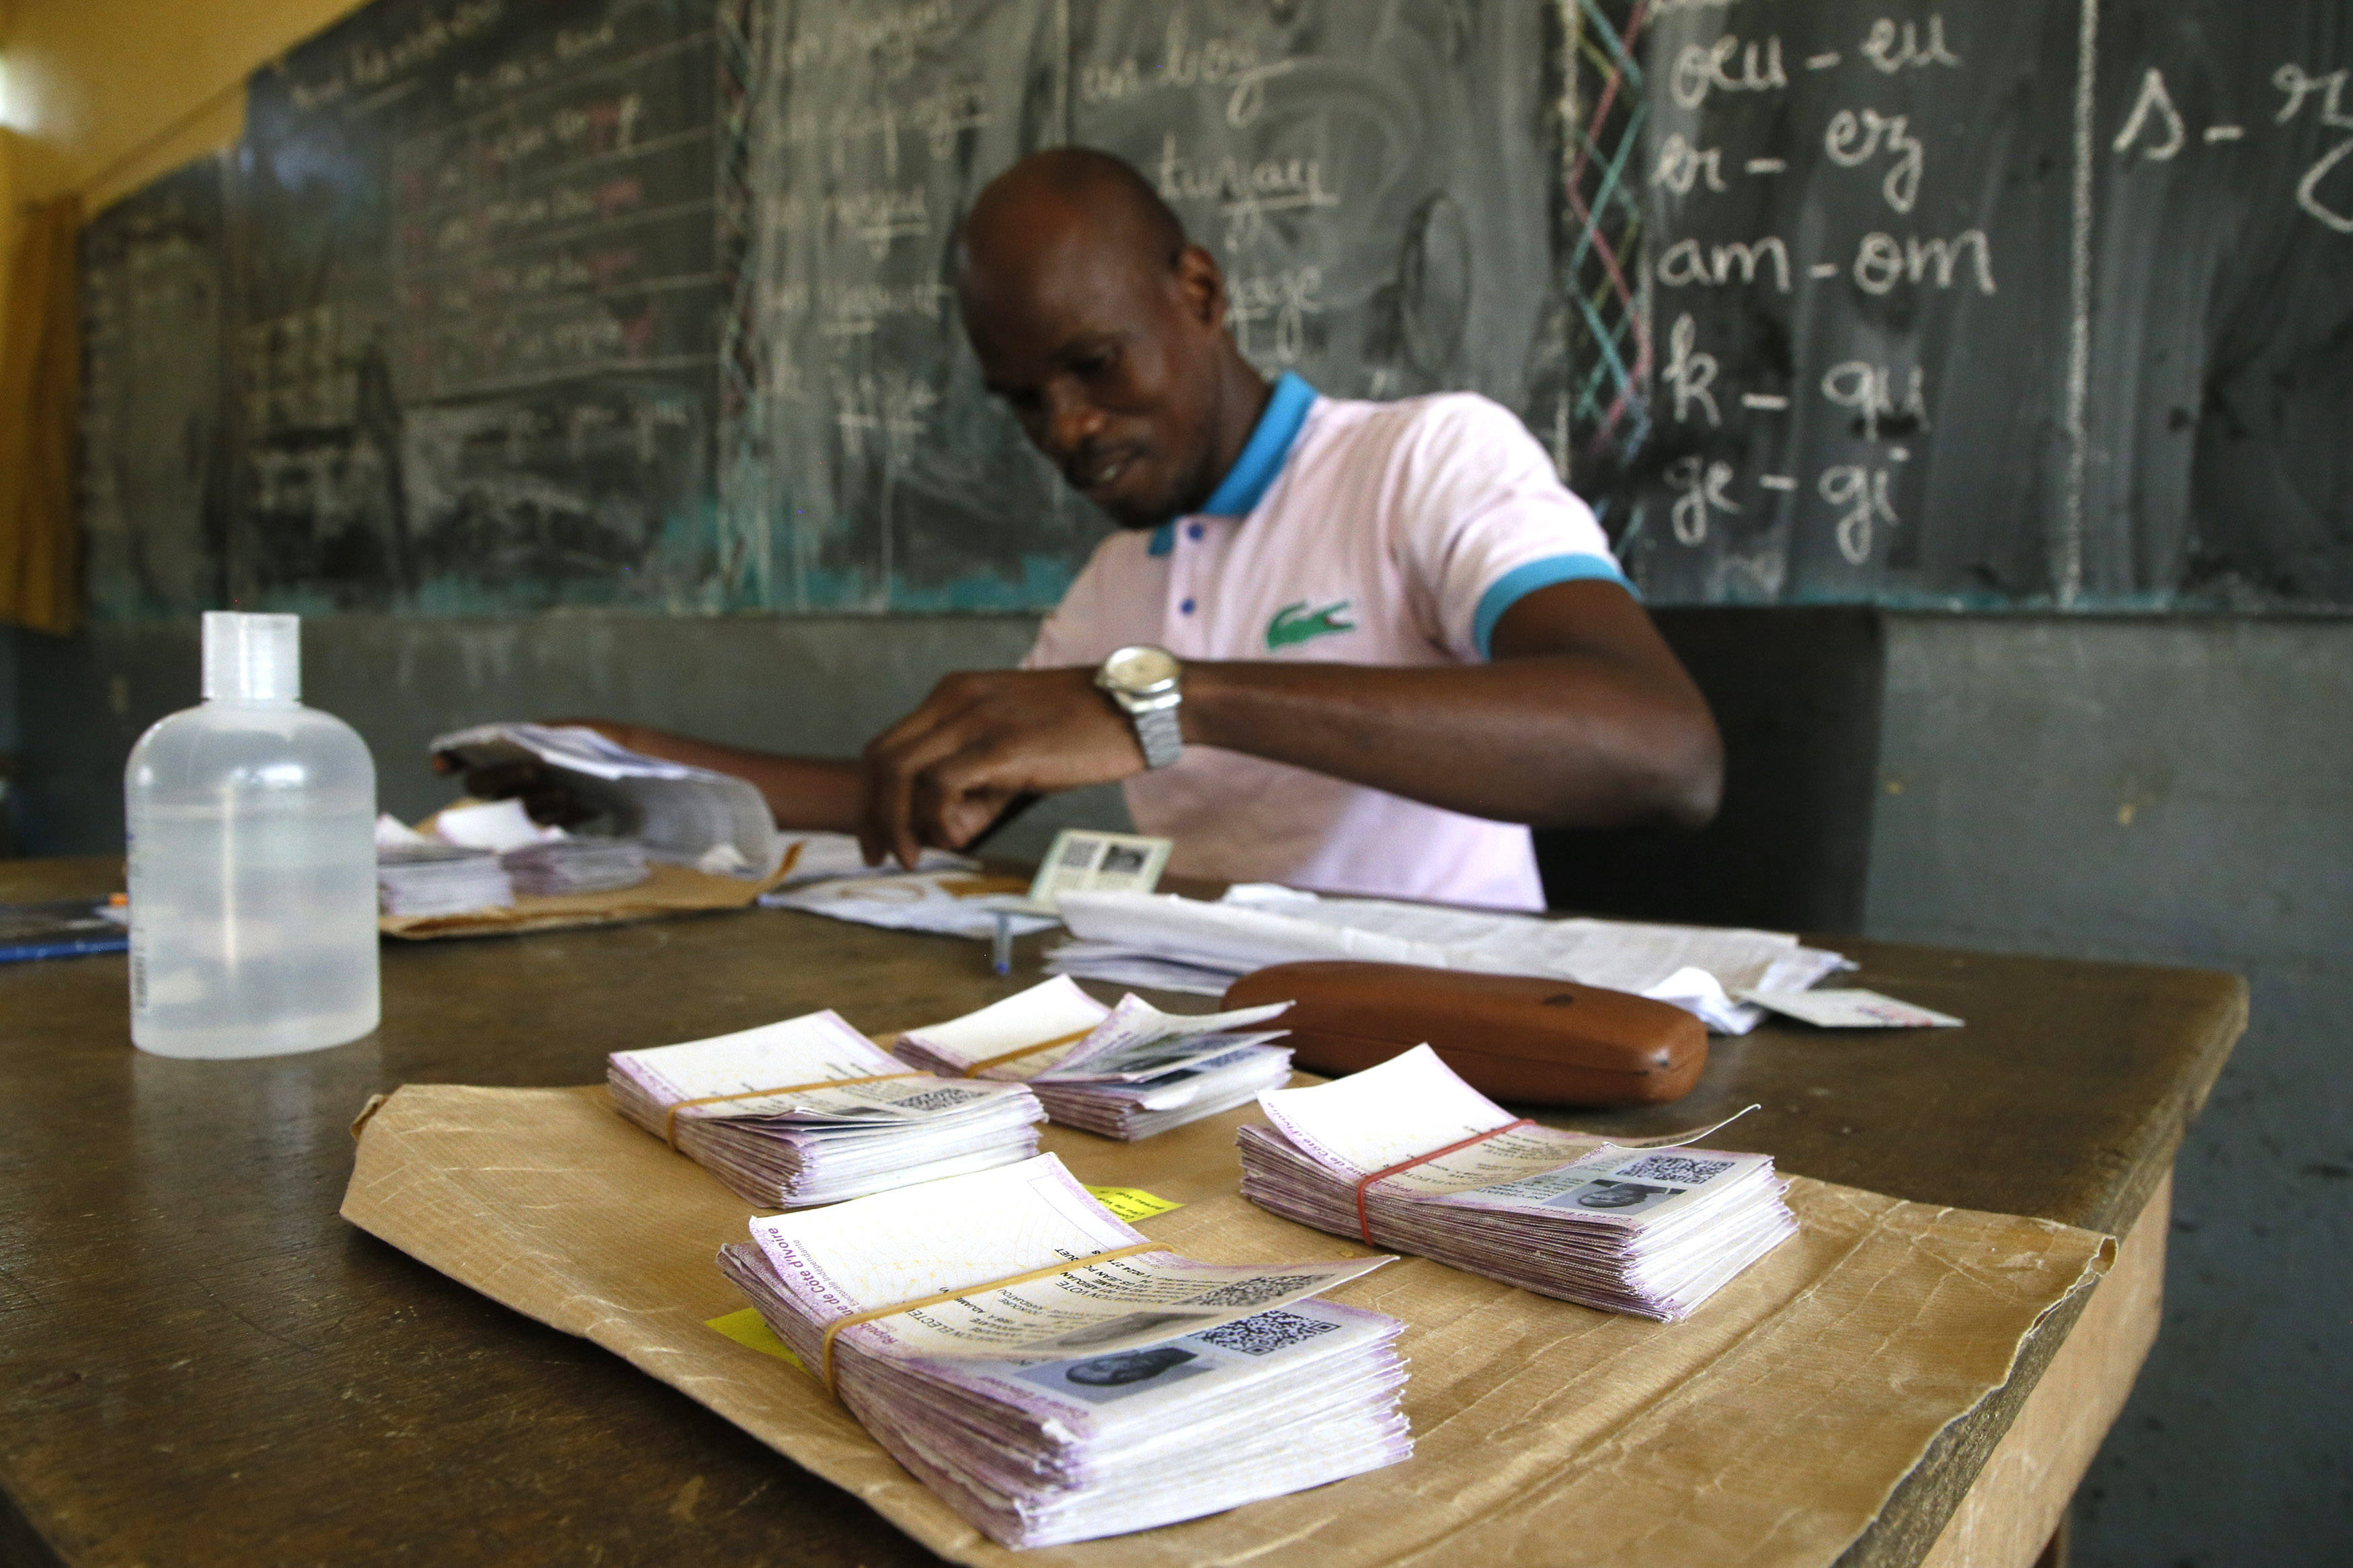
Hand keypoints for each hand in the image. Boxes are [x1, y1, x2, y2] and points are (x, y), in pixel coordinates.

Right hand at [429, 717, 637, 828]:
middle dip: (502, 777)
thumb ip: (536, 736)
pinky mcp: (550, 824)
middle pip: (481, 786)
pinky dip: (553, 816)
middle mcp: (511, 778)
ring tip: (564, 792)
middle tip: (534, 771)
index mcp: (511, 749)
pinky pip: (538, 827)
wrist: (639, 771)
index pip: (467, 755)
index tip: (442, 764)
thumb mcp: (571, 733)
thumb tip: (502, 741)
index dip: (450, 758)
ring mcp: (529, 803)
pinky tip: (576, 806)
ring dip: (533, 801)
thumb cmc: (601, 745)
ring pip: (511, 808)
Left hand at [859, 668, 1145, 866]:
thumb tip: (949, 827)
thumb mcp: (1016, 747)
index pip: (886, 745)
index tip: (878, 836)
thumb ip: (978, 783)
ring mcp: (975, 719)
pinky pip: (941, 785)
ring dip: (896, 823)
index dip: (871, 796)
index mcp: (953, 694)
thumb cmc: (1082, 731)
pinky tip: (960, 837)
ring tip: (915, 856)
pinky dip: (937, 819)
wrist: (1135, 708)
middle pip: (880, 758)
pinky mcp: (1001, 745)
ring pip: (899, 771)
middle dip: (871, 815)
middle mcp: (953, 700)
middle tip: (881, 856)